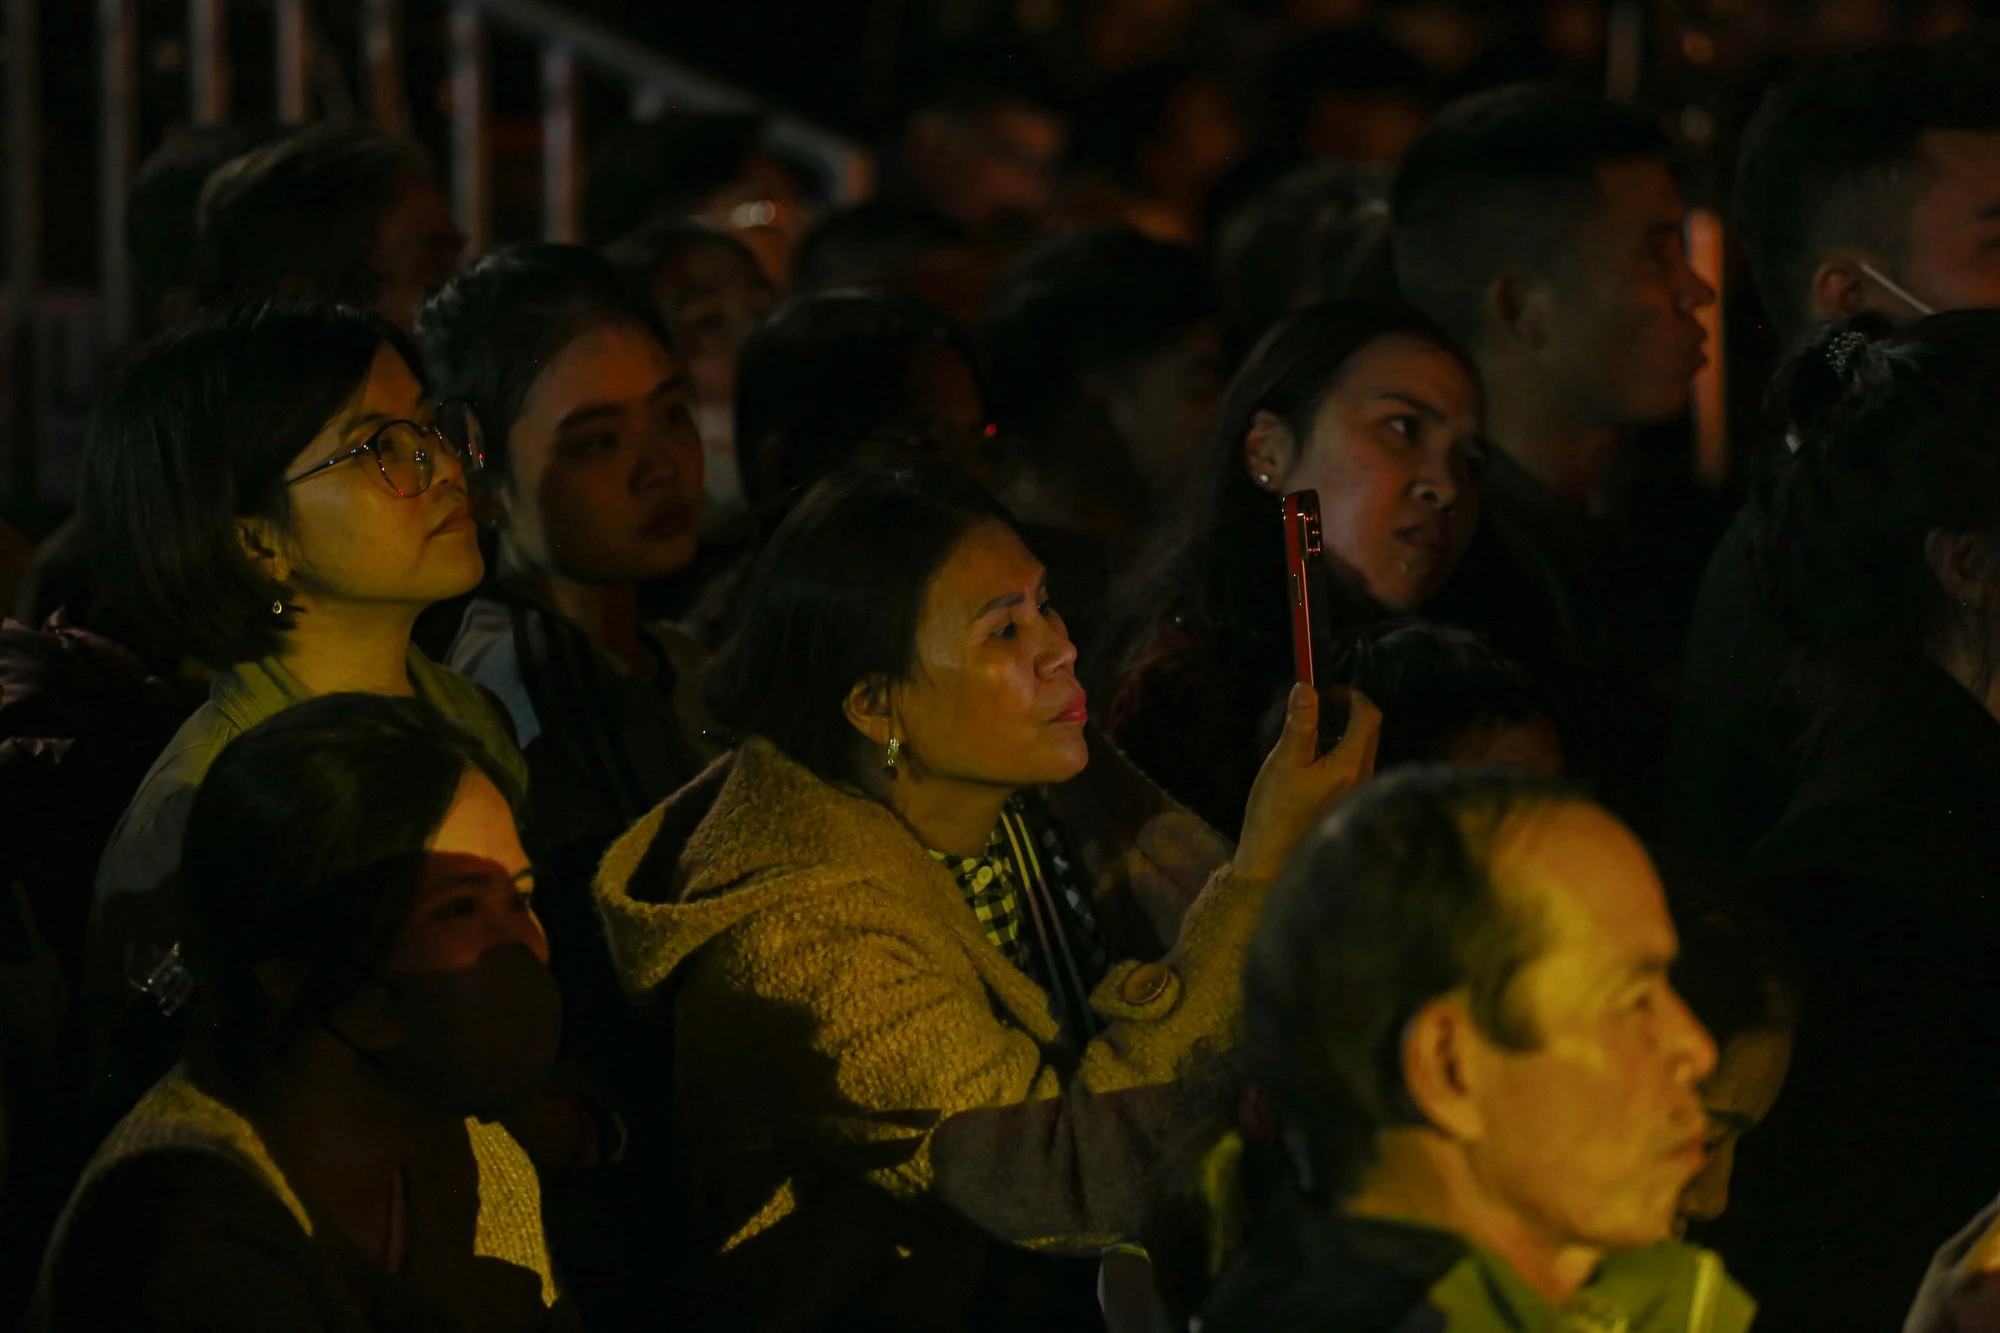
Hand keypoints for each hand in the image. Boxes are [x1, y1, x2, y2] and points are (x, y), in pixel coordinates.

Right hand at [1233, 683, 1379, 883]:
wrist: (1273, 864)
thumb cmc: (1276, 814)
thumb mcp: (1283, 763)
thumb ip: (1300, 725)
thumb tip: (1307, 688)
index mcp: (1350, 766)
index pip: (1369, 717)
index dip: (1353, 696)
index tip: (1329, 691)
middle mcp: (1364, 780)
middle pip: (1370, 733)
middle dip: (1349, 714)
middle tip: (1319, 709)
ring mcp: (1359, 796)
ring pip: (1362, 753)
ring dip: (1342, 737)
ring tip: (1309, 739)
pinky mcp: (1351, 808)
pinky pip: (1354, 772)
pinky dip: (1339, 758)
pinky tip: (1311, 770)